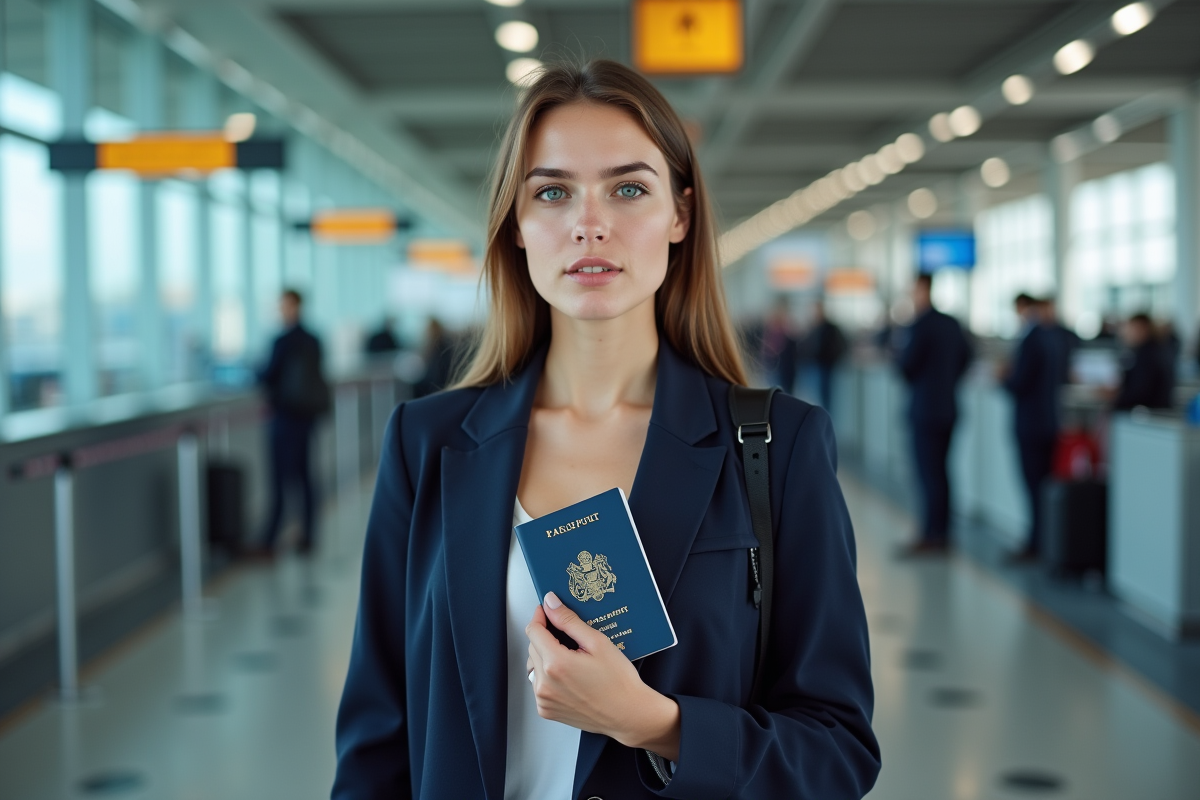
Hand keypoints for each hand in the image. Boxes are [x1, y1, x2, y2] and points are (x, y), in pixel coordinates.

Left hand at [525, 592, 680, 761]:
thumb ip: (569, 621)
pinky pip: (539, 684)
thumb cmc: (619, 682)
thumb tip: (551, 604)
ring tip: (571, 659)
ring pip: (534, 666)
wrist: (628, 714)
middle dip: (547, 638)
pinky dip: (548, 676)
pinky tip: (569, 676)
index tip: (547, 611)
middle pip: (533, 647)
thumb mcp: (597, 643)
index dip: (540, 617)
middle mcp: (545, 684)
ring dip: (545, 657)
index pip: (533, 631)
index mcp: (556, 664)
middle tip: (570, 638)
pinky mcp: (546, 710)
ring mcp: (544, 700)